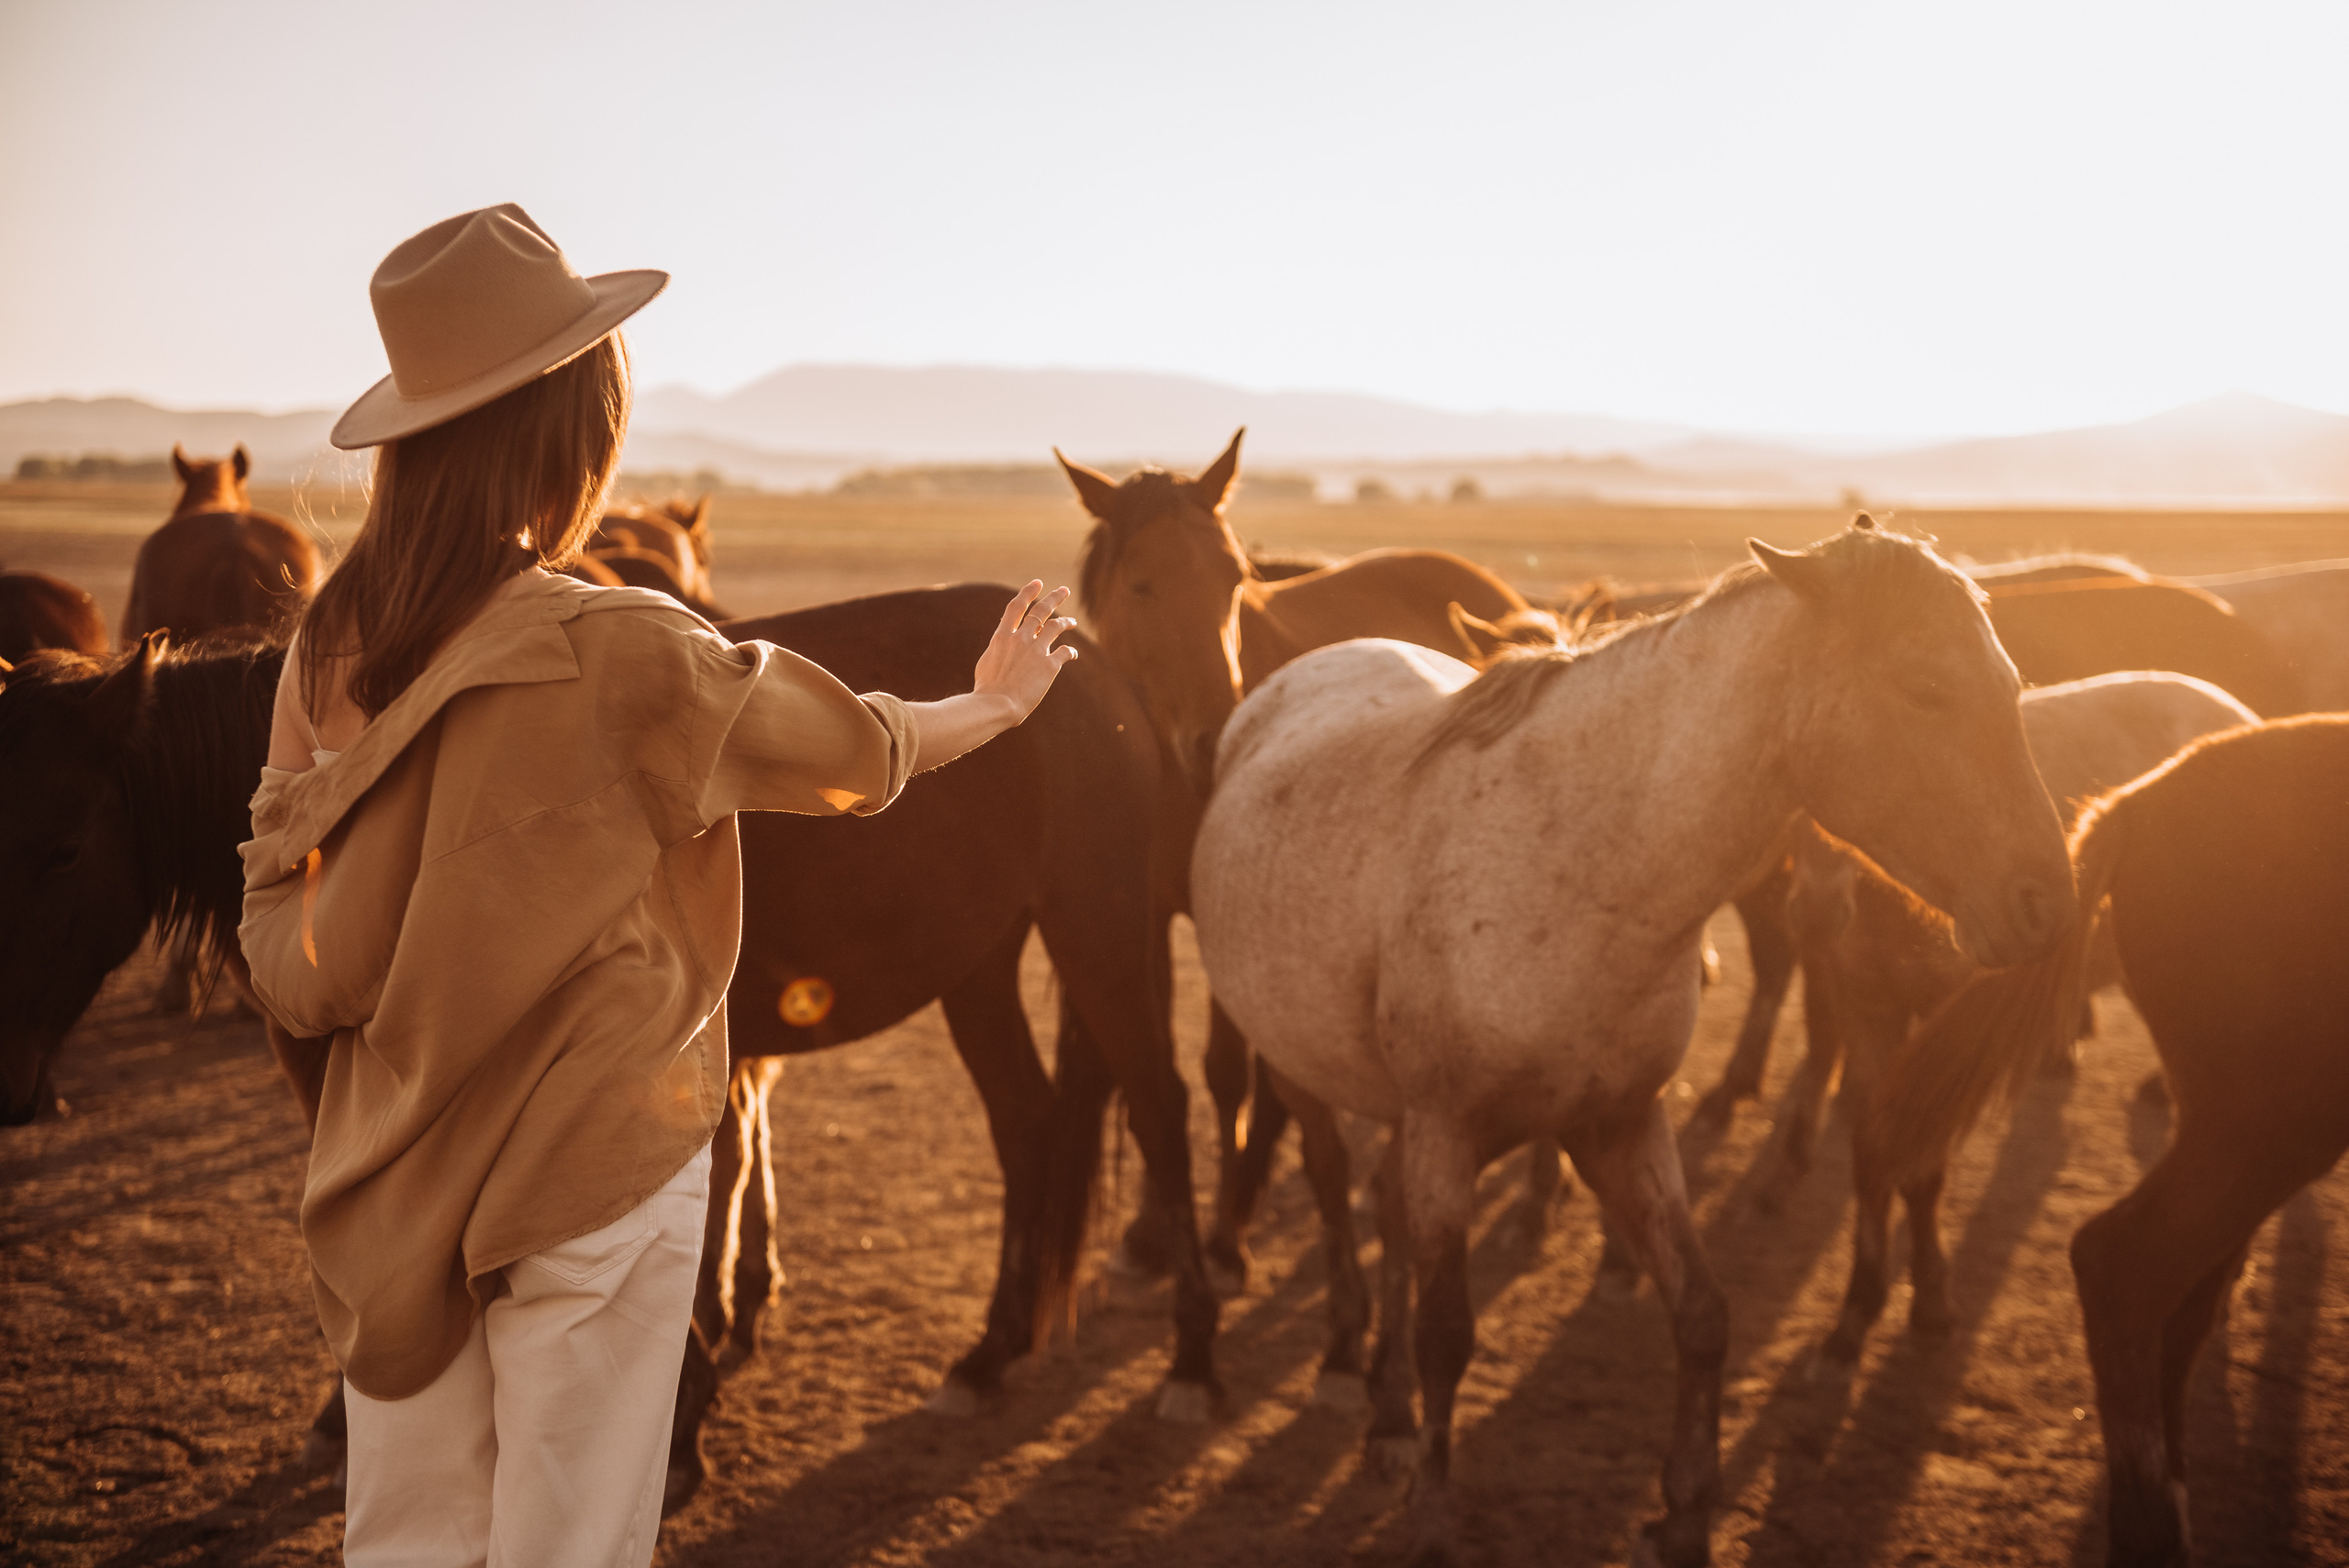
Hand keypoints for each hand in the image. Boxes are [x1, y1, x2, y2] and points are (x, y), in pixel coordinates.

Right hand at [972, 580, 1078, 722]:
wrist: (996, 705)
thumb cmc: (987, 690)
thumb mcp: (986, 663)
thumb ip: (998, 650)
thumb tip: (1003, 644)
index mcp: (1002, 637)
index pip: (1016, 607)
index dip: (1028, 592)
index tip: (1038, 583)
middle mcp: (1020, 639)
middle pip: (1041, 610)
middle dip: (1054, 598)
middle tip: (1064, 590)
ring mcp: (1036, 650)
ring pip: (1056, 627)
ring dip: (1066, 622)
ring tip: (1072, 621)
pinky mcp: (1049, 665)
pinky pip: (1065, 652)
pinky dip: (1070, 652)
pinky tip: (1073, 655)